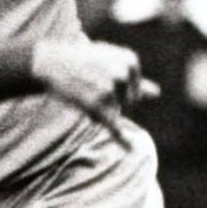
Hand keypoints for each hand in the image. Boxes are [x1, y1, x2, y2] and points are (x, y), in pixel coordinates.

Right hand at [30, 39, 158, 144]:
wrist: (48, 62)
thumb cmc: (79, 61)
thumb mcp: (108, 62)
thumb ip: (134, 79)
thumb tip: (157, 93)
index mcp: (131, 60)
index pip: (135, 91)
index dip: (119, 93)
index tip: (100, 80)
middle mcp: (123, 74)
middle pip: (127, 103)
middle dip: (110, 103)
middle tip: (87, 86)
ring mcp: (110, 90)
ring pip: (113, 113)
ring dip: (98, 111)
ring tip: (80, 93)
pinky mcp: (96, 105)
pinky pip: (112, 125)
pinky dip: (122, 139)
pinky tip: (129, 147)